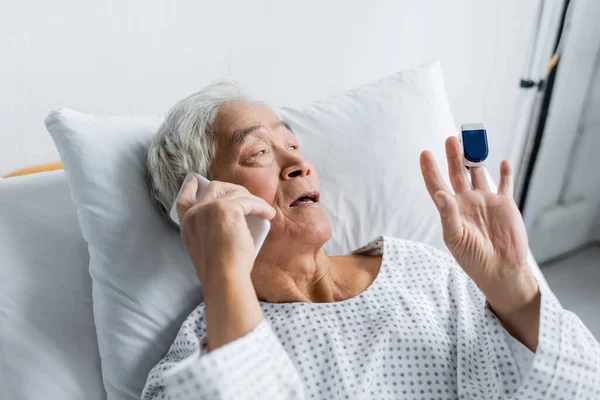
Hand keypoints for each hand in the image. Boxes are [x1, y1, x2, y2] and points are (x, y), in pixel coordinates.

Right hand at [176, 177, 275, 284]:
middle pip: (214, 188)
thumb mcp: (208, 248)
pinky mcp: (227, 208)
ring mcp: (209, 208)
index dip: (190, 188)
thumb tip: (235, 220)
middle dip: (233, 190)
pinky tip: (269, 215)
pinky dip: (261, 207)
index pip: (184, 200)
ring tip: (263, 211)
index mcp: (187, 225)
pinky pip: (249, 202)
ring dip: (251, 199)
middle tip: (247, 199)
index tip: (195, 181)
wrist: (224, 278)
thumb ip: (211, 231)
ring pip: (234, 192)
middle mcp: (195, 213)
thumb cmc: (221, 271)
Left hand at [419, 137, 538, 316]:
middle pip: (458, 172)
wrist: (500, 270)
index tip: (424, 153)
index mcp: (451, 209)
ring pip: (479, 173)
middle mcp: (466, 201)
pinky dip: (505, 172)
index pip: (437, 185)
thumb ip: (448, 215)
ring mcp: (485, 200)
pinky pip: (505, 183)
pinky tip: (502, 161)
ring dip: (476, 158)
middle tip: (451, 138)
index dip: (430, 170)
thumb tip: (440, 195)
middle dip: (454, 156)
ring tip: (472, 141)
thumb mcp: (456, 238)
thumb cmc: (473, 258)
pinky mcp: (505, 204)